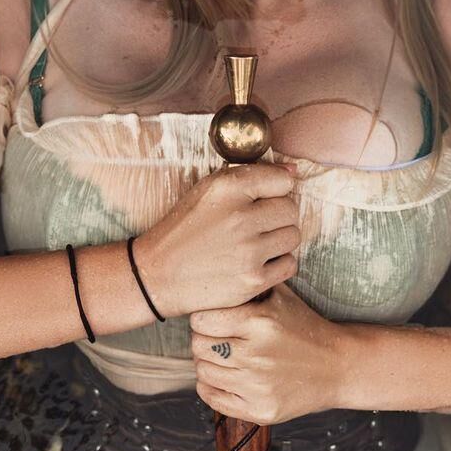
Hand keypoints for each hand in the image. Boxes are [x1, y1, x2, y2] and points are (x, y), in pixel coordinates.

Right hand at [134, 162, 299, 316]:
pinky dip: (278, 264)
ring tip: (256, 243)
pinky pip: (290, 264)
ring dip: (279, 239)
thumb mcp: (207, 191)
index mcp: (227, 189)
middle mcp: (239, 217)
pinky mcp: (253, 280)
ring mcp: (248, 251)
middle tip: (257, 224)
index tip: (263, 199)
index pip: (283, 180)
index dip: (276, 190)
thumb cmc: (184, 229)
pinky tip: (258, 262)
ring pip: (293, 236)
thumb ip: (250, 176)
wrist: (157, 274)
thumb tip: (293, 171)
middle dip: (278, 215)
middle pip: (291, 209)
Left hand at [189, 283, 346, 425]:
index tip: (211, 320)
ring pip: (203, 372)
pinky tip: (224, 377)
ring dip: (208, 363)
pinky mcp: (260, 410)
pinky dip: (211, 387)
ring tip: (222, 357)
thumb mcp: (282, 297)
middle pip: (199, 346)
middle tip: (215, 339)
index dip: (203, 318)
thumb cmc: (305, 328)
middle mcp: (256, 355)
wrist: (337, 367)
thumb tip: (218, 272)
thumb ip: (252, 282)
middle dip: (203, 340)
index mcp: (260, 322)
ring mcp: (258, 386)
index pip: (201, 320)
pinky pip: (213, 398)